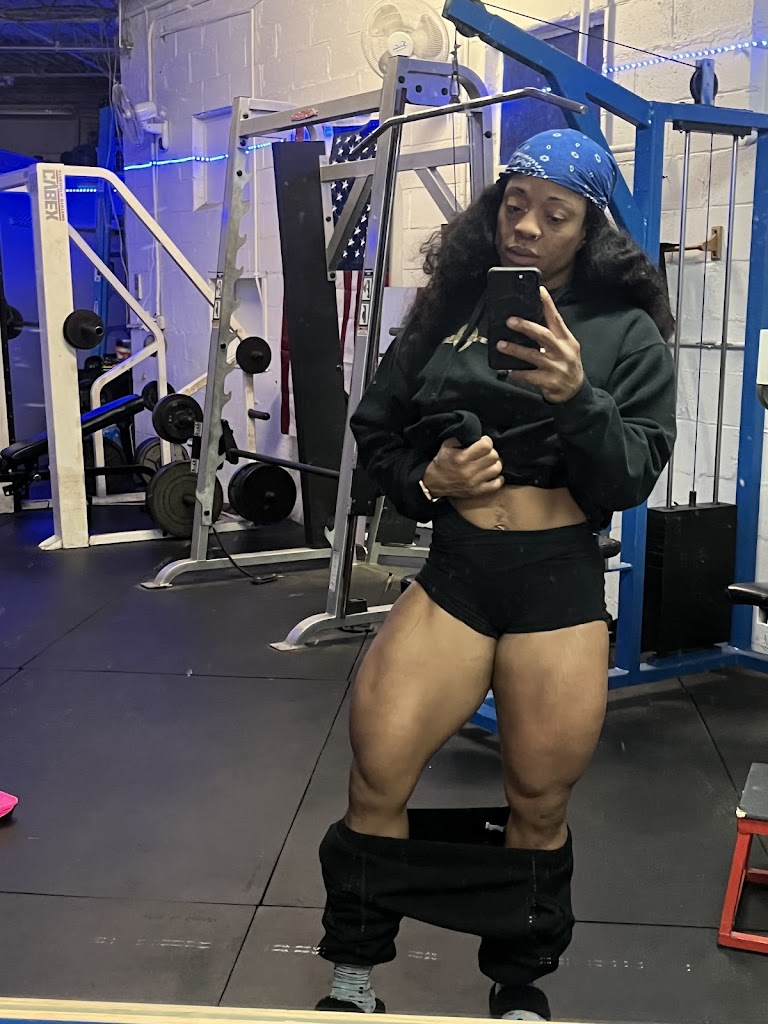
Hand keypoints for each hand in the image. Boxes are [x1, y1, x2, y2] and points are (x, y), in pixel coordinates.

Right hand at [423, 435, 503, 498]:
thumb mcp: (446, 446)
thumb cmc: (442, 462)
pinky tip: (493, 474)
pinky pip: (496, 485)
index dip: (486, 441)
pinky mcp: (476, 491)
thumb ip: (460, 438)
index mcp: (461, 457)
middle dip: (491, 451)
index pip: (486, 446)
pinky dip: (498, 479)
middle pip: (493, 456)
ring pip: (496, 469)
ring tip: (489, 463)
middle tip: (486, 452)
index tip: (483, 441)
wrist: (434, 483)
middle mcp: (469, 471)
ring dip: (495, 464)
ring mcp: (474, 482)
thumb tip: (475, 435)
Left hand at [496, 287, 584, 402]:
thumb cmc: (567, 365)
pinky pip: (530, 377)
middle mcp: (562, 351)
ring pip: (533, 356)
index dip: (547, 304)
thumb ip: (551, 335)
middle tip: (510, 321)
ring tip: (501, 345)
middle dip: (526, 327)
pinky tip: (508, 371)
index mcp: (566, 340)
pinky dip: (518, 373)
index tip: (539, 291)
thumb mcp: (566, 347)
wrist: (575, 391)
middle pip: (544, 335)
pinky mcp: (549, 381)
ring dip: (515, 350)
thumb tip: (528, 322)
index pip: (556, 318)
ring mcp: (556, 367)